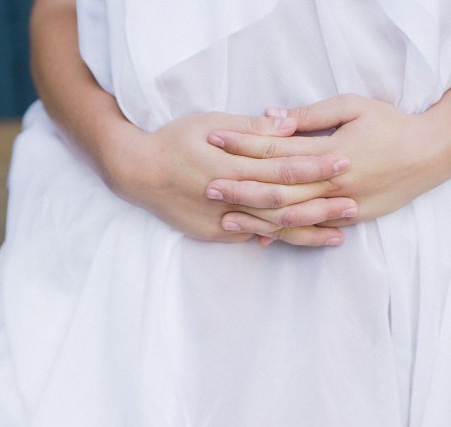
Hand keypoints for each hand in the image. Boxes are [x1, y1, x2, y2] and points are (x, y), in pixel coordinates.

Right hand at [112, 111, 353, 244]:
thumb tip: (288, 124)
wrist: (136, 172)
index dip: (314, 167)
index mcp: (230, 166)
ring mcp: (218, 220)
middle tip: (353, 206)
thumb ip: (252, 128)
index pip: (281, 168)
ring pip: (269, 228)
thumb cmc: (173, 141)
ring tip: (336, 236)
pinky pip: (249, 237)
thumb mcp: (212, 122)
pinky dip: (275, 239)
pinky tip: (297, 241)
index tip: (344, 162)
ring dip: (304, 232)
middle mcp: (227, 197)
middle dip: (319, 207)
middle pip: (281, 204)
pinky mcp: (211, 233)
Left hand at [206, 94, 450, 241]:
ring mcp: (339, 204)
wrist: (431, 155)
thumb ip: (310, 115)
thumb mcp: (353, 107)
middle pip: (276, 187)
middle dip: (239, 187)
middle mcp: (331, 182)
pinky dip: (283, 235)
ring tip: (224, 218)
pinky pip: (308, 231)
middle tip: (207, 185)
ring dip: (254, 218)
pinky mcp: (346, 219)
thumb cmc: (390, 124)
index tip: (214, 138)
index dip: (243, 143)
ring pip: (288, 217)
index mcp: (329, 152)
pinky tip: (258, 237)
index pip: (276, 148)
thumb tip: (270, 116)